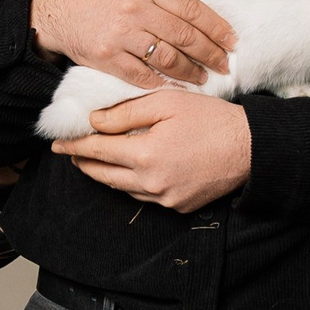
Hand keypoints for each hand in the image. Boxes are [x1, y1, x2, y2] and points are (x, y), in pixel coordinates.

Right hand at [30, 0, 235, 91]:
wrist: (55, 9)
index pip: (191, 8)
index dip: (216, 26)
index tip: (231, 40)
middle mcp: (135, 10)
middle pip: (184, 36)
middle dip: (210, 53)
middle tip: (225, 64)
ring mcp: (120, 36)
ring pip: (167, 58)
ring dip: (190, 71)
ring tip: (203, 77)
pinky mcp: (107, 58)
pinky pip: (142, 75)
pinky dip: (162, 82)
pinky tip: (175, 85)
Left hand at [52, 91, 252, 213]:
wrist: (251, 148)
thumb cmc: (211, 119)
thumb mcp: (167, 103)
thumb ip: (126, 113)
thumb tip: (95, 122)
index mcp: (145, 155)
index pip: (97, 151)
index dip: (75, 146)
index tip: (58, 143)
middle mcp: (151, 183)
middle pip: (105, 175)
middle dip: (84, 163)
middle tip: (70, 153)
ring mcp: (166, 199)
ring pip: (124, 189)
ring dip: (107, 175)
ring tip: (95, 161)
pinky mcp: (179, 206)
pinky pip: (146, 197)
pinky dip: (133, 184)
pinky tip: (131, 172)